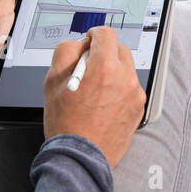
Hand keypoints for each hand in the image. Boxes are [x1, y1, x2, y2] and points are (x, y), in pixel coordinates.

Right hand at [43, 26, 145, 167]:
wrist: (80, 157)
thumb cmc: (66, 123)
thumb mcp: (52, 80)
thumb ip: (66, 52)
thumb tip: (80, 44)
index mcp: (105, 67)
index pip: (106, 34)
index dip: (94, 35)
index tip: (89, 41)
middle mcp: (125, 78)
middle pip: (120, 49)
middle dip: (104, 52)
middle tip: (88, 66)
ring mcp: (135, 95)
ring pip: (126, 69)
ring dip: (112, 71)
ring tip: (94, 89)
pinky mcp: (138, 109)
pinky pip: (130, 88)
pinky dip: (119, 89)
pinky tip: (102, 103)